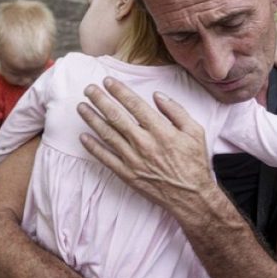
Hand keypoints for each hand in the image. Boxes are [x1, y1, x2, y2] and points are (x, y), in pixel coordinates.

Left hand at [77, 77, 215, 213]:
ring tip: (81, 107)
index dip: (119, 91)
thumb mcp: (195, 131)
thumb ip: (176, 111)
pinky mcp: (127, 174)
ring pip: (108, 135)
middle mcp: (144, 143)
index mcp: (161, 131)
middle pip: (116, 117)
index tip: (107, 81)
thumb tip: (157, 95)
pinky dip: (93, 148)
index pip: (135, 105)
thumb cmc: (194, 162)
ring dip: (92, 119)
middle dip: (100, 100)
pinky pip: (106, 159)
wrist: (191, 197)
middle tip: (88, 89)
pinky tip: (83, 137)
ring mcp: (133, 160)